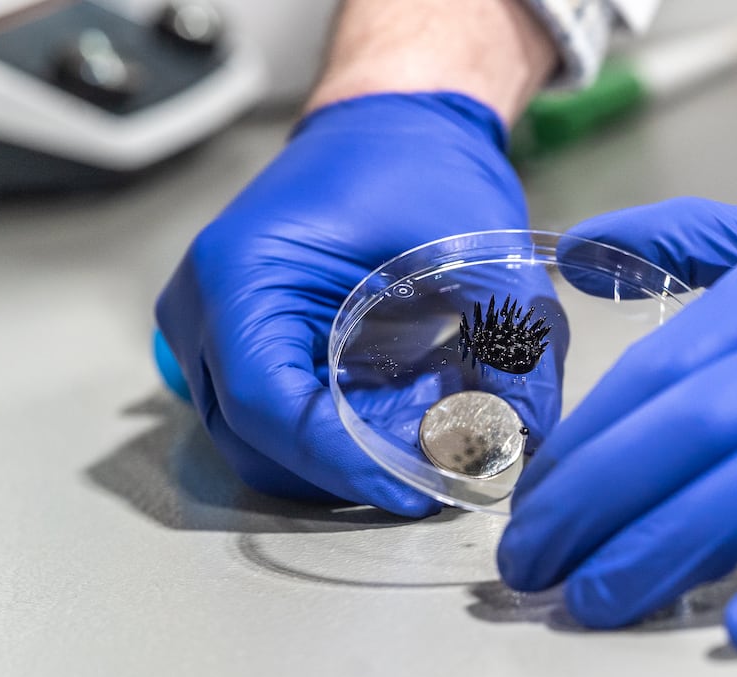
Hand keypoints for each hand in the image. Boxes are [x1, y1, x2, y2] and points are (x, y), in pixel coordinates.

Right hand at [155, 92, 558, 514]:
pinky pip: (279, 418)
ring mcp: (210, 330)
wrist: (392, 125)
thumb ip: (513, 341)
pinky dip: (340, 431)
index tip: (416, 490)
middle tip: (440, 464)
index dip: (341, 462)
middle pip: (260, 438)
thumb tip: (532, 435)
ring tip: (431, 424)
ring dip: (348, 454)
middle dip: (352, 465)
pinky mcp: (242, 344)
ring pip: (266, 441)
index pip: (268, 404)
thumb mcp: (482, 251)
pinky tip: (404, 407)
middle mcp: (204, 308)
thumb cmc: (421, 169)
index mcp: (241, 274)